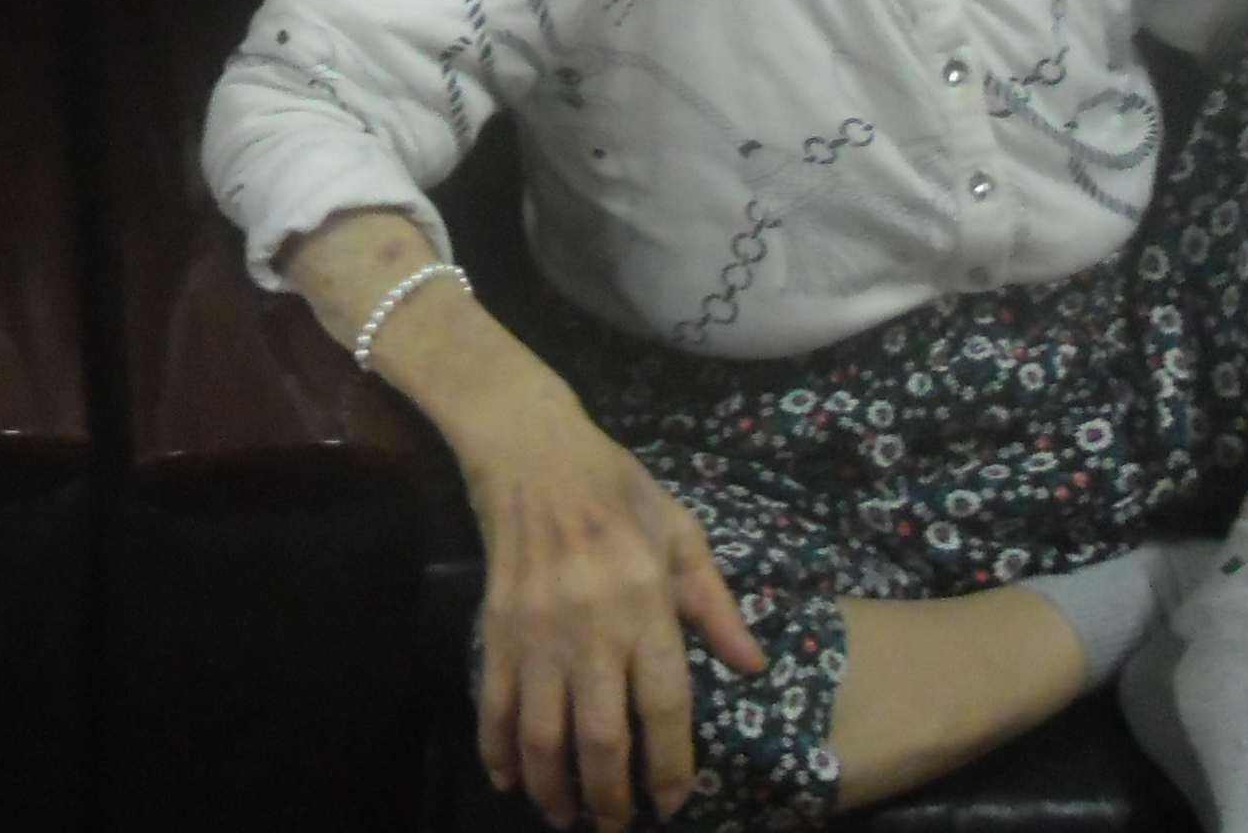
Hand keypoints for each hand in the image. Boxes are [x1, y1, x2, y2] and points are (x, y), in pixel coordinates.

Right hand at [470, 398, 766, 829]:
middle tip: (617, 826)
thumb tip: (752, 667)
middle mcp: (591, 627)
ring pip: (543, 733)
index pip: (664, 705)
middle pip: (602, 736)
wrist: (531, 452)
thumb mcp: (682, 533)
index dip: (671, 764)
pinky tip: (509, 779)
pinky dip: (496, 748)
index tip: (674, 801)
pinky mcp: (496, 629)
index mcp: (645, 604)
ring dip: (554, 786)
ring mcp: (537, 632)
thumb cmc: (618, 489)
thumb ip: (715, 605)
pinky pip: (494, 703)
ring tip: (566, 816)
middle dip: (610, 796)